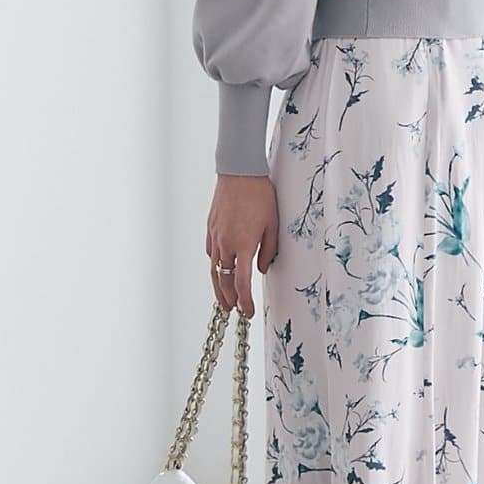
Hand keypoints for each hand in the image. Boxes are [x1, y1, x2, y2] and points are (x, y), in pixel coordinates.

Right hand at [206, 174, 278, 319]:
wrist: (239, 172)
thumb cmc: (260, 196)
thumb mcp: (272, 225)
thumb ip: (269, 251)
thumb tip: (261, 269)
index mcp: (243, 245)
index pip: (241, 283)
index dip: (244, 301)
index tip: (248, 311)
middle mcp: (226, 243)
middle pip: (223, 280)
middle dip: (228, 299)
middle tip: (234, 310)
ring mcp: (215, 235)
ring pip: (213, 269)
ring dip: (218, 287)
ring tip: (223, 300)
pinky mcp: (210, 228)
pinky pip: (211, 252)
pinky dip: (215, 266)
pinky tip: (219, 270)